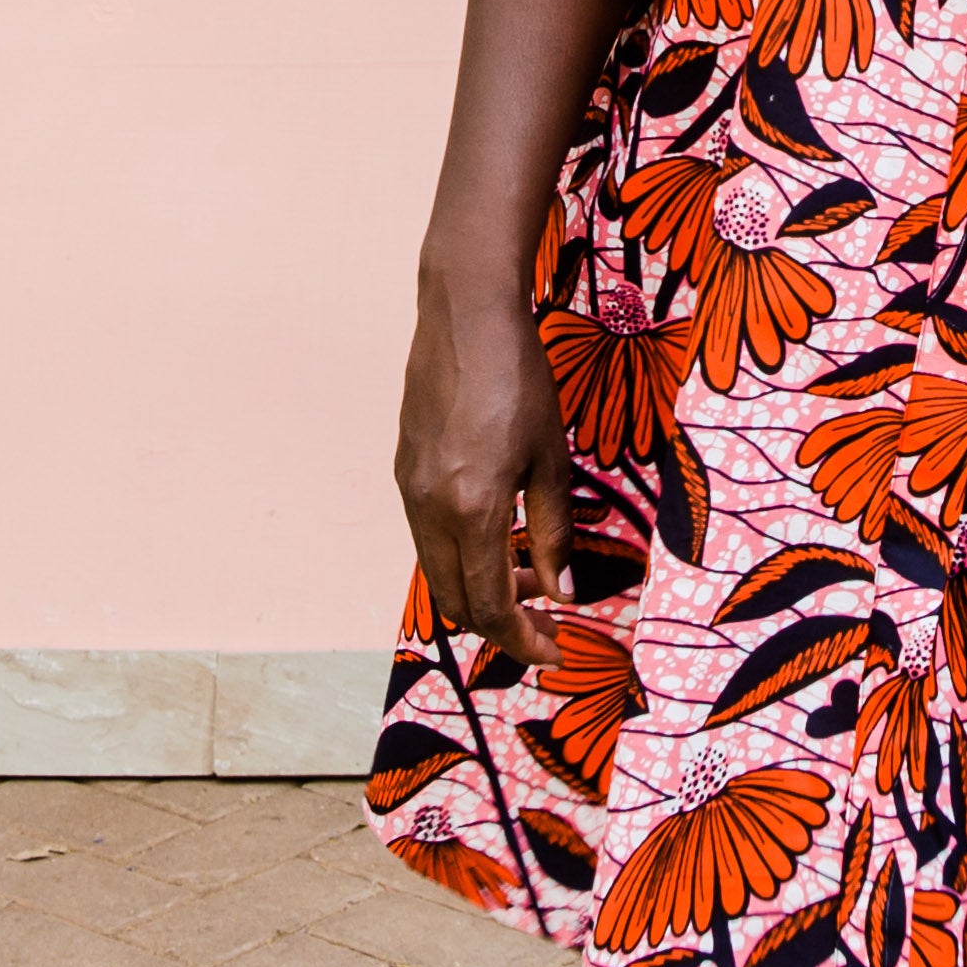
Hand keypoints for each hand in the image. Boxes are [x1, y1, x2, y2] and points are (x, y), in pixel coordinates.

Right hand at [394, 274, 571, 668]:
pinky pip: (428, 537)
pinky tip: (495, 535)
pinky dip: (460, 555)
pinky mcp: (404, 470)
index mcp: (470, 511)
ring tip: (527, 577)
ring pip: (437, 571)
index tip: (554, 651)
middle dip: (500, 624)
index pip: (490, 606)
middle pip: (454, 601)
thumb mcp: (551, 458)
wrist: (465, 315)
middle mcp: (428, 509)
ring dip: (478, 589)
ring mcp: (409, 489)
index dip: (523, 640)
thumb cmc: (520, 378)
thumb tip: (562, 592)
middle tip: (546, 622)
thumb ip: (554, 531)